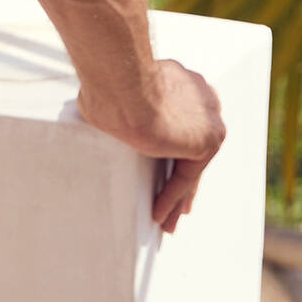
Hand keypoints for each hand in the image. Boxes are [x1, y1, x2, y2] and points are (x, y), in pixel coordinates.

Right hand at [78, 59, 225, 233]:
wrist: (122, 81)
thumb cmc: (108, 79)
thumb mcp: (116, 90)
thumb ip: (120, 101)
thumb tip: (92, 105)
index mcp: (183, 81)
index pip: (182, 123)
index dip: (174, 149)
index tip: (166, 164)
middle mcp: (203, 98)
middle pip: (191, 148)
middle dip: (181, 176)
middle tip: (177, 204)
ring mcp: (209, 118)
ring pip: (190, 166)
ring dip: (178, 196)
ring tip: (166, 222)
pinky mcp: (206, 141)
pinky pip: (186, 177)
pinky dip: (171, 197)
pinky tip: (158, 215)